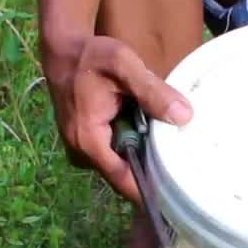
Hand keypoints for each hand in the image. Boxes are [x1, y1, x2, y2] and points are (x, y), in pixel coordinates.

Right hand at [42, 34, 192, 203]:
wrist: (63, 51)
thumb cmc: (91, 56)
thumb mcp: (124, 65)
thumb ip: (152, 91)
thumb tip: (184, 116)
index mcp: (88, 142)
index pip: (124, 181)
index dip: (151, 191)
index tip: (178, 196)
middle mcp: (82, 154)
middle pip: (125, 176)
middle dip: (152, 170)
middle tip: (184, 165)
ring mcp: (82, 152)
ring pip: (121, 165)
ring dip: (142, 156)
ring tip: (171, 148)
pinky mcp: (87, 145)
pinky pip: (115, 155)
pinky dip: (133, 146)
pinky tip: (150, 135)